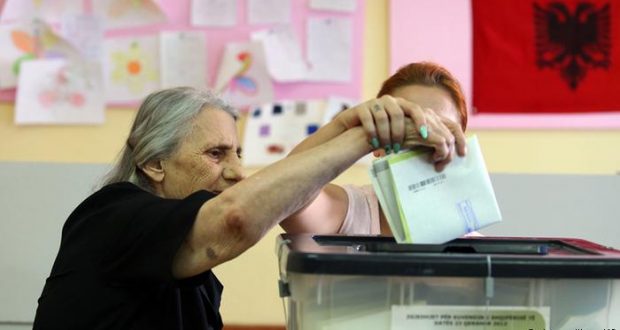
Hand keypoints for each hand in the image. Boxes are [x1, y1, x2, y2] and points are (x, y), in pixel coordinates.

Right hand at [334, 96, 466, 169]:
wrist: (356, 129)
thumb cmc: (383, 133)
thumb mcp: (401, 131)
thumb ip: (416, 134)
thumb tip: (438, 147)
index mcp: (403, 105)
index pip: (416, 109)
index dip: (422, 122)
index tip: (426, 137)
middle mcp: (390, 101)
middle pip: (398, 113)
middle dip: (399, 132)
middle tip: (399, 148)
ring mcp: (375, 103)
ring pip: (383, 118)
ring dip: (385, 135)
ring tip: (388, 149)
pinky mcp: (361, 109)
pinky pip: (368, 120)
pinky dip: (372, 133)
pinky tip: (374, 145)